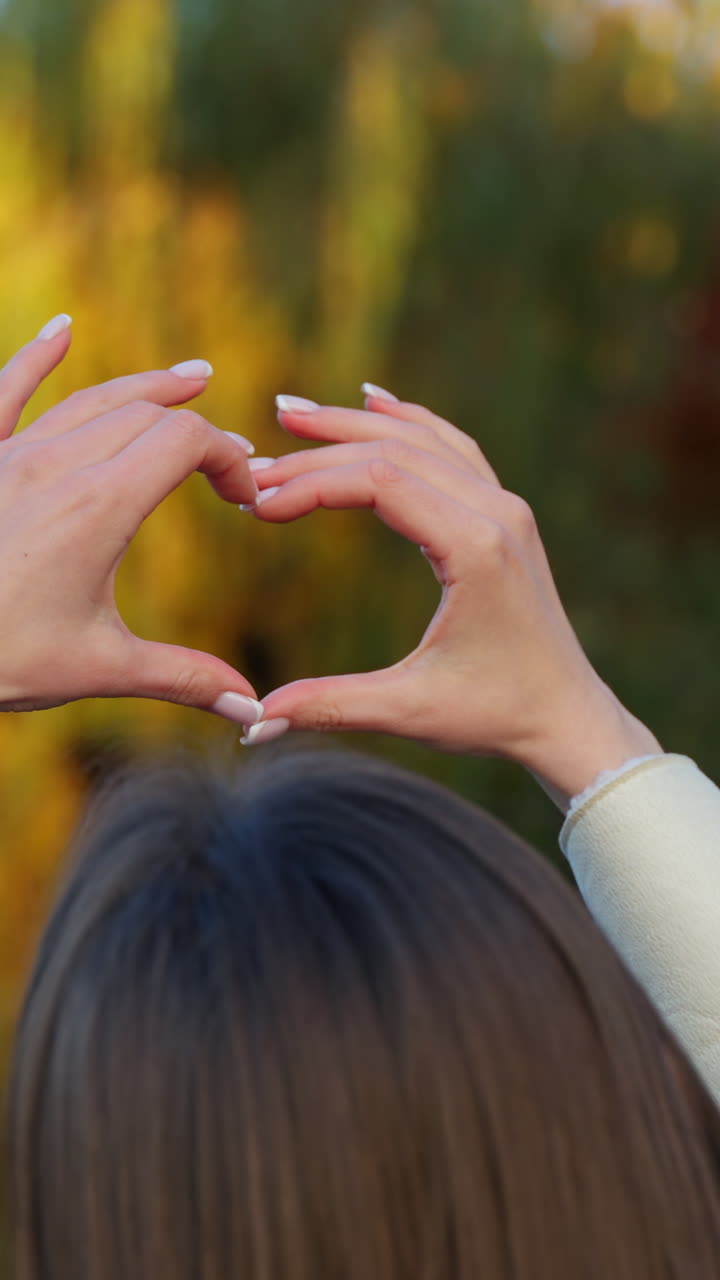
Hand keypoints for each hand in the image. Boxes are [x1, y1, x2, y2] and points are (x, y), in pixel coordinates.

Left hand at [0, 317, 262, 722]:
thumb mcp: (98, 669)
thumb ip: (183, 678)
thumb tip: (252, 712)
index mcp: (99, 506)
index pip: (186, 443)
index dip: (229, 460)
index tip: (245, 500)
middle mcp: (58, 465)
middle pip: (149, 416)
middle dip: (200, 433)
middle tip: (231, 464)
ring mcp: (12, 454)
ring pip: (92, 399)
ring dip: (148, 387)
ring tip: (193, 378)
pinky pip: (7, 390)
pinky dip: (37, 357)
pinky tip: (61, 331)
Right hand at [248, 389, 660, 808]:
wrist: (569, 719)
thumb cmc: (497, 714)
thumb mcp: (410, 711)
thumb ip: (330, 706)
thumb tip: (254, 722)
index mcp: (476, 548)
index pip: (379, 481)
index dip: (310, 485)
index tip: (257, 505)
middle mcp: (497, 512)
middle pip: (394, 451)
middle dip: (318, 452)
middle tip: (254, 467)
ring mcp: (506, 509)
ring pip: (424, 439)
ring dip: (355, 424)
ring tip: (292, 414)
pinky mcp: (506, 516)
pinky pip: (453, 449)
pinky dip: (409, 422)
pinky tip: (375, 404)